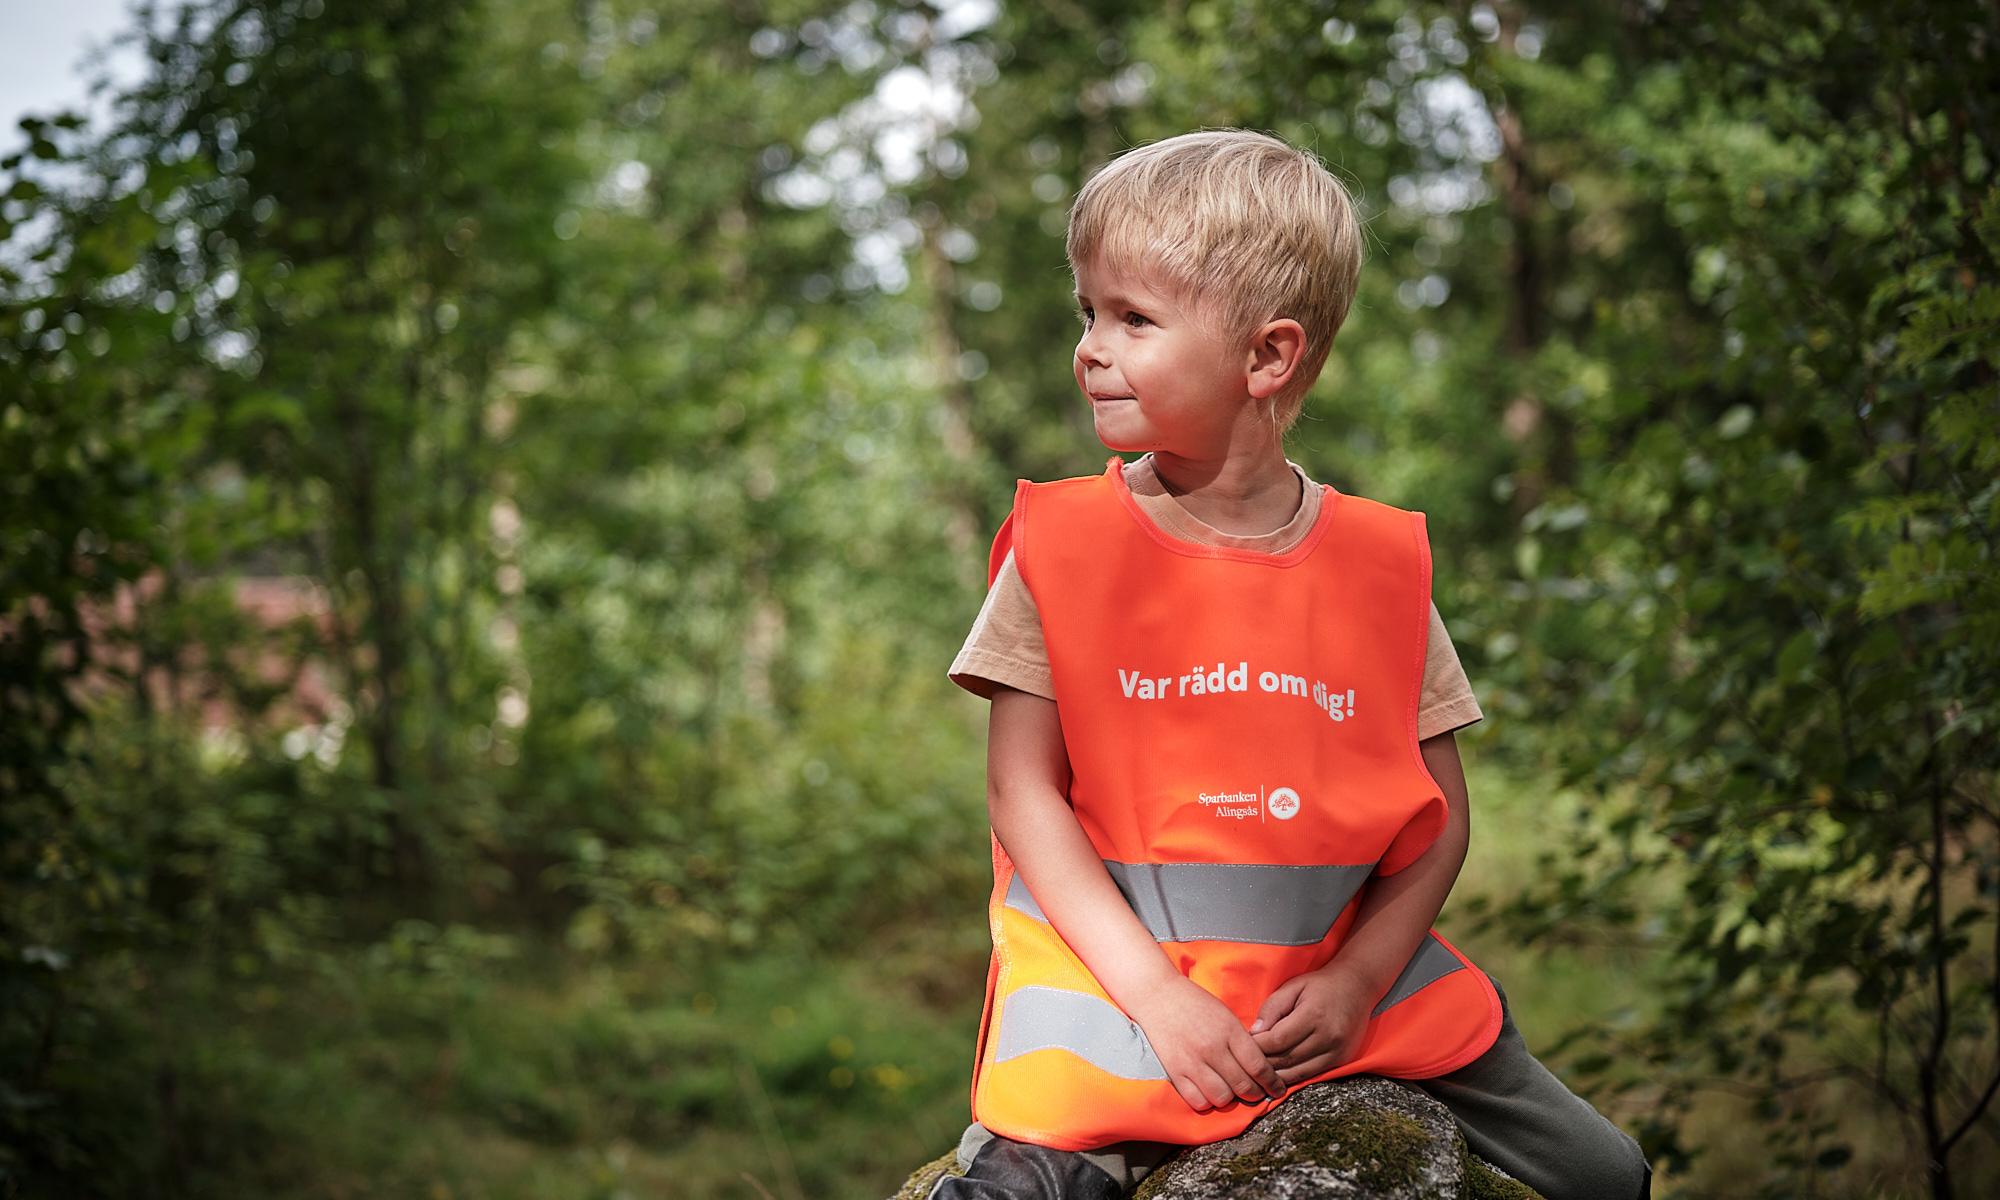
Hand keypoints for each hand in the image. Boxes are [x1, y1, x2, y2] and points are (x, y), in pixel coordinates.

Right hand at [1128, 975, 1283, 1110]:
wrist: (1158, 995)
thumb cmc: (1195, 1003)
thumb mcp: (1226, 1015)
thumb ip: (1241, 1041)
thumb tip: (1259, 1068)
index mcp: (1229, 1031)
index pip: (1258, 1066)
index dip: (1272, 1083)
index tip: (1278, 1089)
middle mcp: (1212, 1048)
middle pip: (1243, 1085)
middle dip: (1256, 1094)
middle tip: (1258, 1094)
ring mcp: (1192, 1062)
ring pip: (1222, 1097)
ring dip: (1231, 1099)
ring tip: (1232, 1092)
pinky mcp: (1175, 1072)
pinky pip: (1197, 1101)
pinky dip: (1207, 1101)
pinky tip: (1210, 1092)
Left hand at [1249, 966, 1373, 1085]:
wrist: (1357, 986)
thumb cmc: (1320, 985)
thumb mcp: (1292, 987)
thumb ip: (1271, 1008)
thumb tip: (1254, 1033)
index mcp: (1313, 1015)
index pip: (1277, 1040)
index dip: (1257, 1046)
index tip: (1243, 1045)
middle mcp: (1328, 1036)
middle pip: (1287, 1059)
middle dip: (1263, 1063)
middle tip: (1246, 1063)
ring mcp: (1338, 1051)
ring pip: (1299, 1073)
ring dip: (1276, 1075)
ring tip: (1259, 1072)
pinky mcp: (1343, 1059)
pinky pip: (1312, 1074)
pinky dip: (1294, 1076)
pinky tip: (1279, 1074)